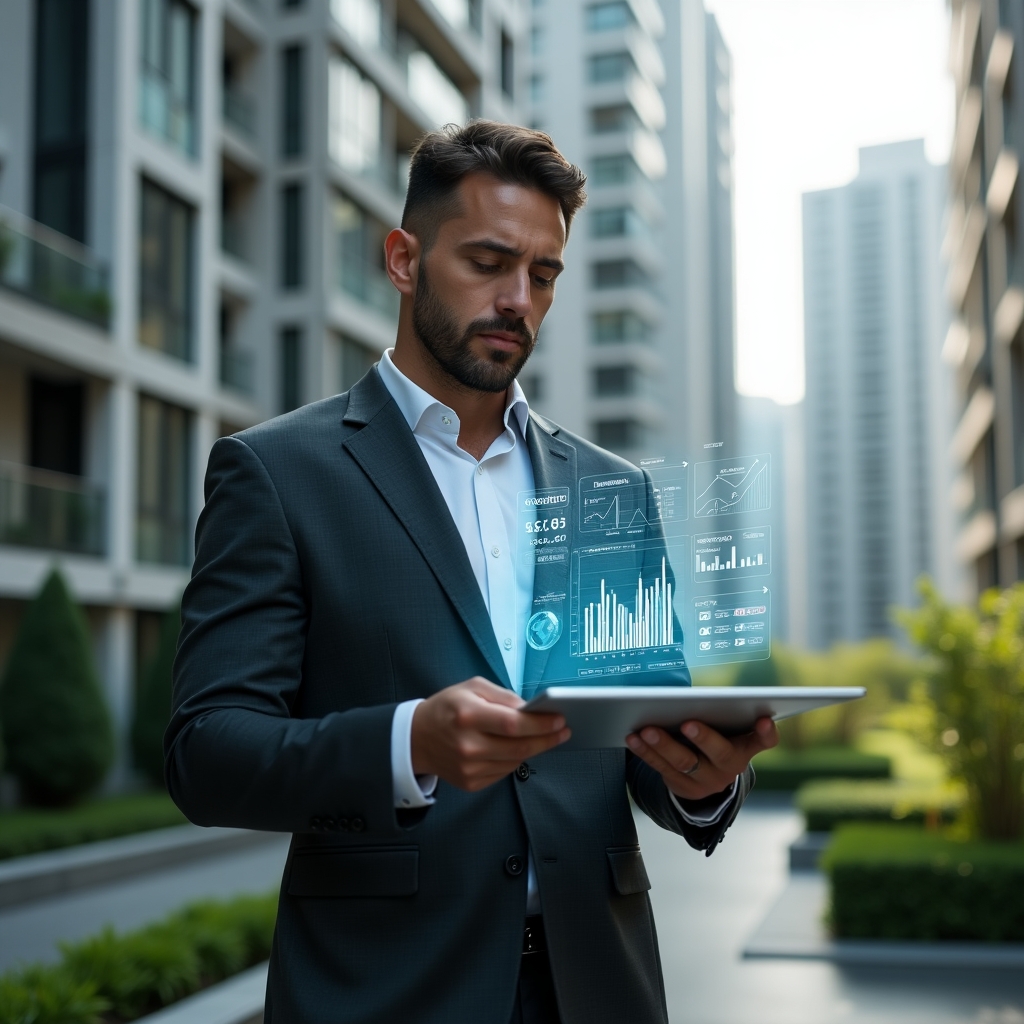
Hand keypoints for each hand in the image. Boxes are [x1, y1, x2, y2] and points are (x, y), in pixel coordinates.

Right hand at [411, 677, 570, 790]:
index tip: (559, 719)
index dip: (540, 724)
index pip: (513, 724)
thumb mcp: (472, 687)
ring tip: (546, 737)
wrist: (417, 739)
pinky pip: (505, 771)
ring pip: (515, 761)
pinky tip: (519, 747)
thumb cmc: (447, 708)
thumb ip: (503, 696)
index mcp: (468, 716)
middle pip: (519, 746)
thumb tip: (531, 709)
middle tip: (563, 730)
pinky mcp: (471, 782)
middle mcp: (468, 745)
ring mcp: (469, 768)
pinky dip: (516, 759)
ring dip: (535, 748)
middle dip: (547, 738)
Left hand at [626, 717, 777, 800]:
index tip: (764, 719)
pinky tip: (633, 738)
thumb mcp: (726, 729)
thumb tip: (689, 695)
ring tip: (647, 729)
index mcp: (745, 747)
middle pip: (720, 753)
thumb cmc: (716, 738)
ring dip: (664, 745)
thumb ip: (721, 714)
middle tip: (687, 723)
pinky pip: (662, 769)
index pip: (763, 741)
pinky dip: (646, 752)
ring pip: (684, 763)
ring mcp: (706, 780)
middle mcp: (729, 766)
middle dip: (703, 737)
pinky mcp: (683, 787)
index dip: (766, 732)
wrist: (706, 778)